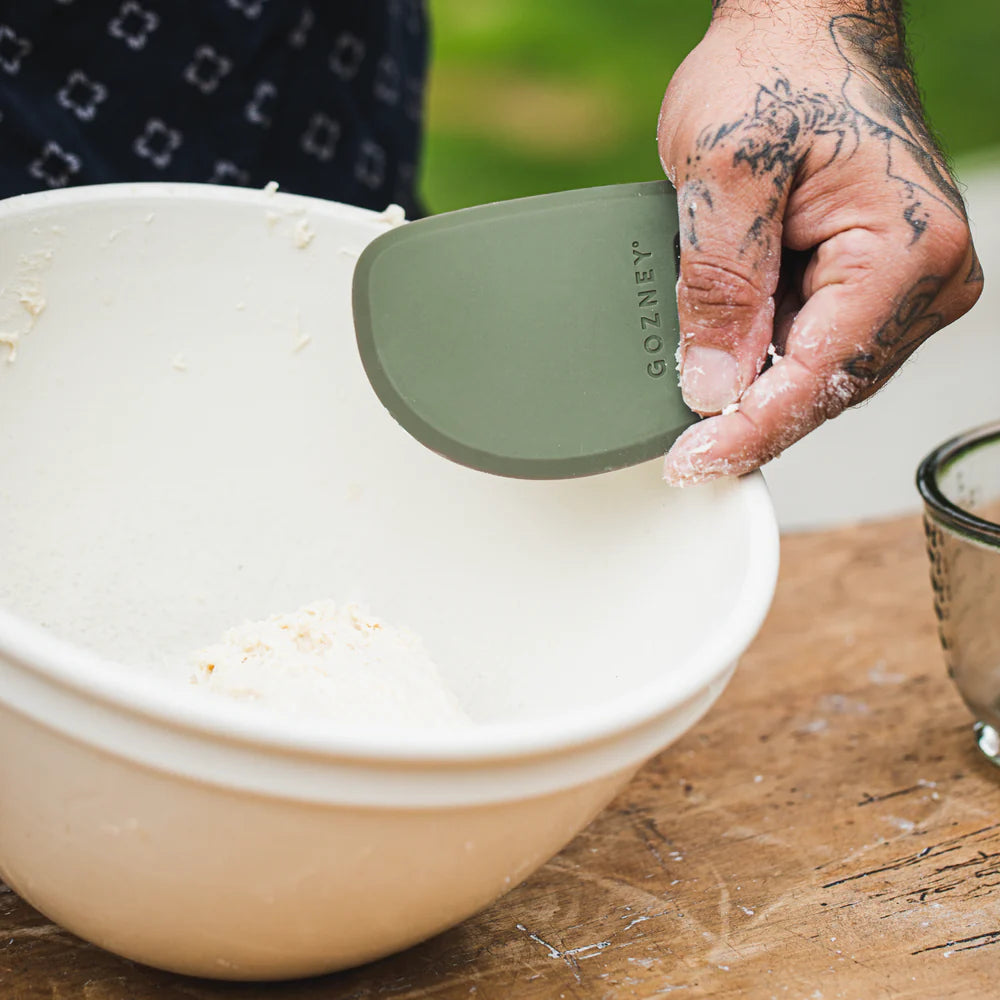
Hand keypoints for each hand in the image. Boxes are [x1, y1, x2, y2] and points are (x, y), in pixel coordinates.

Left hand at [658, 0, 982, 485]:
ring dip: (757, 385)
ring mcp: (905, 283)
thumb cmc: (775, 69)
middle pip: (825, 387)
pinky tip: (726, 352)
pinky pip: (816, 344)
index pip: (819, 377)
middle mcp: (924, 277)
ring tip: (696, 381)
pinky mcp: (875, 282)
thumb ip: (720, 286)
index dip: (749, 431)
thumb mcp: (725, 169)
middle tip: (678, 445)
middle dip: (750, 415)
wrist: (803, 24)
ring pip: (820, 374)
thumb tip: (713, 385)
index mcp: (902, 252)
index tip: (691, 465)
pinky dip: (767, 357)